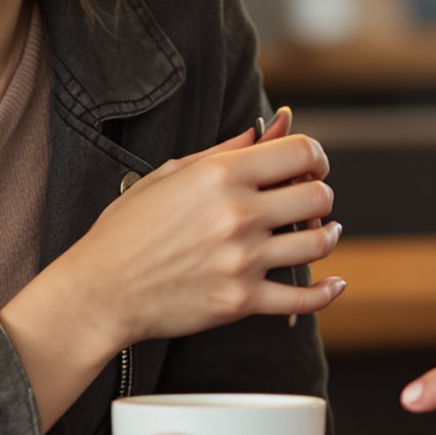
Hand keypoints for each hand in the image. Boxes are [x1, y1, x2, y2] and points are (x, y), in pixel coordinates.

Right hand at [61, 118, 344, 342]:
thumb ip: (222, 152)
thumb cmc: (127, 230)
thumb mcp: (168, 175)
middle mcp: (237, 214)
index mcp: (220, 176)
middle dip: (320, 195)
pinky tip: (334, 283)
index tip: (313, 166)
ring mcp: (242, 260)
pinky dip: (327, 292)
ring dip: (327, 236)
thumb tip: (263, 133)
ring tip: (323, 232)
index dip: (316, 157)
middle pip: (318, 196)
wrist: (101, 290)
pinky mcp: (241, 300)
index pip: (301, 153)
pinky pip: (304, 298)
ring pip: (318, 243)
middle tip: (312, 201)